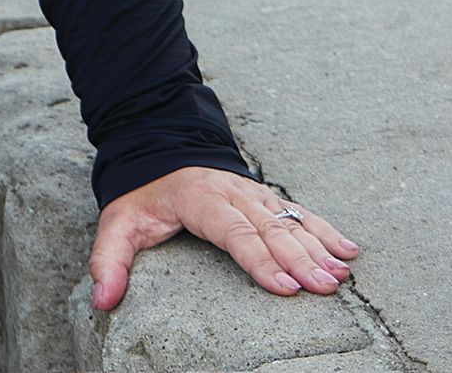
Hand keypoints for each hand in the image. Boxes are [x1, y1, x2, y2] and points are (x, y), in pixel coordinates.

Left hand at [85, 166, 361, 311]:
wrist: (160, 151)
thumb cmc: (142, 196)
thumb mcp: (116, 223)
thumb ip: (108, 260)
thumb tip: (103, 300)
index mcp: (198, 200)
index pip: (232, 231)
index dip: (258, 259)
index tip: (283, 287)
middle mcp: (232, 194)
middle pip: (269, 229)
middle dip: (299, 259)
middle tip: (323, 287)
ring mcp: (253, 194)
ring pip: (290, 220)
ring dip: (318, 247)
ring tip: (340, 275)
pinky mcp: (266, 197)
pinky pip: (300, 211)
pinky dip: (325, 229)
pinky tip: (348, 250)